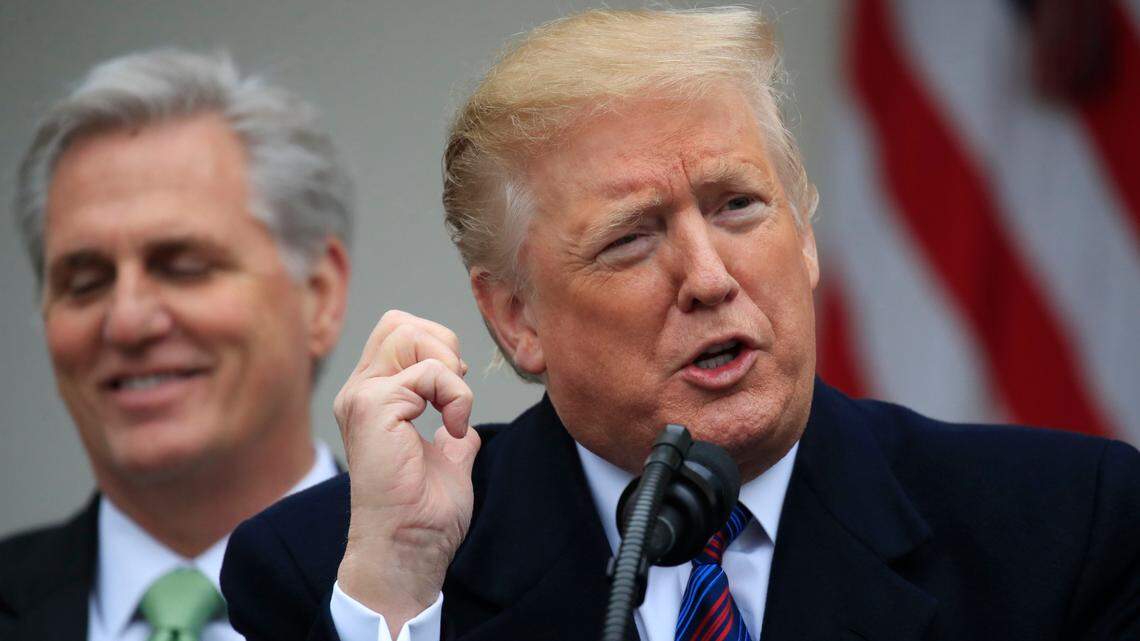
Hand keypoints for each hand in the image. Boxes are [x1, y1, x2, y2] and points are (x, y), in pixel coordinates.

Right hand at [333, 310, 480, 635]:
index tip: (456, 396)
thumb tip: (462, 423)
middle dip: (443, 346)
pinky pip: (430, 372)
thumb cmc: (423, 515)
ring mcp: (362, 397)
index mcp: (372, 399)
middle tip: (455, 395)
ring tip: (453, 412)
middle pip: (400, 322)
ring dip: (449, 369)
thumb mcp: (446, 457)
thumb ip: (450, 428)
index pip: (400, 333)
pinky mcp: (373, 407)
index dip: (438, 349)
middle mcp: (360, 392)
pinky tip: (454, 430)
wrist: (407, 548)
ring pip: (410, 334)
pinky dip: (457, 396)